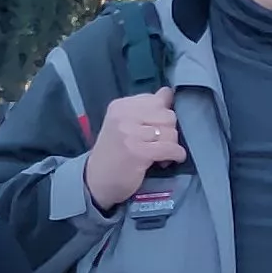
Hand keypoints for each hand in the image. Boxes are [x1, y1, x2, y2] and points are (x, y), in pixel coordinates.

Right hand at [82, 87, 184, 211]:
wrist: (95, 181)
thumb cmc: (113, 153)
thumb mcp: (124, 124)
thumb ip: (146, 108)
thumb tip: (168, 91)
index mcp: (120, 106)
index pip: (156, 100)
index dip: (162, 116)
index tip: (155, 129)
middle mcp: (123, 116)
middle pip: (167, 115)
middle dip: (169, 131)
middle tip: (159, 143)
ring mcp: (130, 134)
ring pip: (170, 131)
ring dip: (172, 145)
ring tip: (161, 154)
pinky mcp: (138, 152)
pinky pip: (170, 148)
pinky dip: (176, 155)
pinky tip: (169, 160)